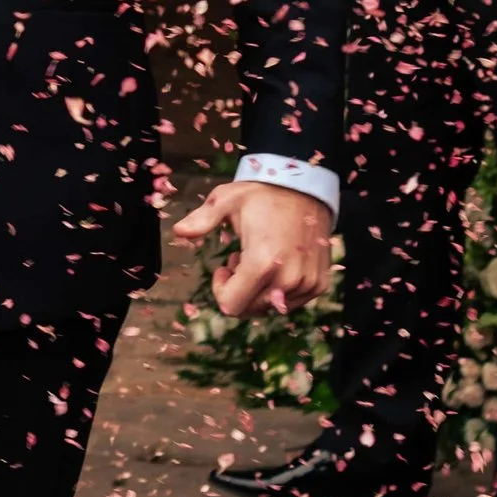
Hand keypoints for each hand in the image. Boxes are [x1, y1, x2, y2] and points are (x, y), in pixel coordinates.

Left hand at [172, 177, 334, 317]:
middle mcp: (287, 280)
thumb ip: (201, 220)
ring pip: (272, 307)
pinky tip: (279, 262)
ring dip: (261, 289)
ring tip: (261, 258)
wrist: (306, 186)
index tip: (224, 267)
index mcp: (262, 264)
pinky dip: (281, 289)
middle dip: (240, 289)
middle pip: (251, 310)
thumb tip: (178, 232)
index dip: (221, 290)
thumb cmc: (263, 193)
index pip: (232, 307)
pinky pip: (293, 302)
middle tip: (240, 260)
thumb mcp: (225, 200)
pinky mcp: (319, 284)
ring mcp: (306, 284)